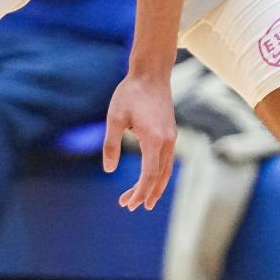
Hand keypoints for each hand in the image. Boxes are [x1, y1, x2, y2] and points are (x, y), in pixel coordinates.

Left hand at [102, 73, 176, 210]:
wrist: (151, 74)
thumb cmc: (130, 93)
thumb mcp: (114, 118)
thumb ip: (111, 145)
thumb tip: (109, 170)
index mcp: (155, 139)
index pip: (149, 175)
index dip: (140, 192)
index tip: (129, 203)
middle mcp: (167, 141)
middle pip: (159, 177)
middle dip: (145, 194)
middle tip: (128, 206)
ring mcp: (171, 137)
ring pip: (165, 170)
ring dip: (153, 187)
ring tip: (141, 201)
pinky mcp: (170, 133)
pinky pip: (166, 161)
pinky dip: (158, 175)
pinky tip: (148, 179)